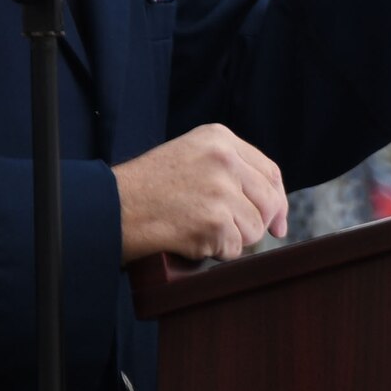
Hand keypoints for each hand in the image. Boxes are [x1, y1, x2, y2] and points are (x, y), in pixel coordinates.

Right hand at [111, 124, 288, 264]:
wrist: (112, 207)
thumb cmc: (146, 187)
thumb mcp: (189, 156)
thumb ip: (229, 169)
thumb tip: (274, 210)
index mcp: (220, 138)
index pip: (269, 171)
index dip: (278, 200)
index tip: (279, 221)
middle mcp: (225, 159)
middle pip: (269, 201)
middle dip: (258, 223)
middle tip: (233, 232)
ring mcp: (221, 190)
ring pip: (254, 228)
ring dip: (231, 239)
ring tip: (197, 228)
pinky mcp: (215, 222)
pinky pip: (234, 249)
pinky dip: (215, 253)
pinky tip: (190, 239)